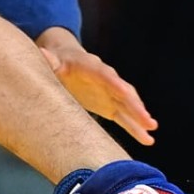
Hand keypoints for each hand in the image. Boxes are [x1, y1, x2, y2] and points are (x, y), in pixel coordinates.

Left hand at [36, 27, 156, 145]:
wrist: (68, 61)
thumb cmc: (60, 62)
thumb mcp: (54, 60)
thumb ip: (50, 60)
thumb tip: (41, 53)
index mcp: (93, 68)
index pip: (106, 76)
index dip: (116, 85)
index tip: (127, 93)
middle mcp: (108, 80)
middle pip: (124, 93)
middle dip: (135, 106)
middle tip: (147, 119)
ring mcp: (111, 94)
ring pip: (129, 106)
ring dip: (140, 117)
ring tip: (152, 129)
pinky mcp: (111, 106)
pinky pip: (125, 118)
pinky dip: (135, 128)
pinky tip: (148, 140)